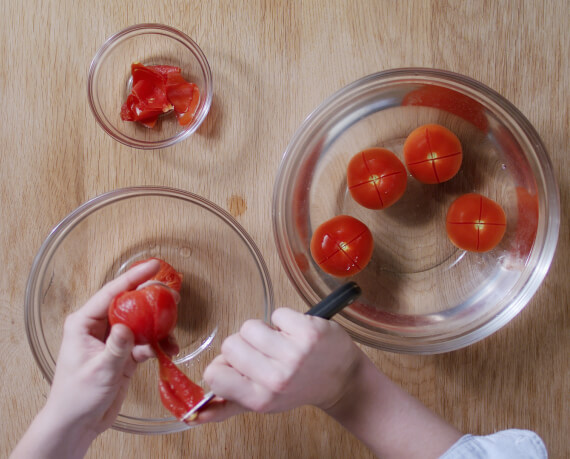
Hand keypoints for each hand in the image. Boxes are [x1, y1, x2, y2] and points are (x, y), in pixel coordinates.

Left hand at [11, 259, 177, 458]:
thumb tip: (127, 328)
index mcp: (84, 322)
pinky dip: (158, 345)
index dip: (134, 278)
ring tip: (172, 334)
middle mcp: (100, 326)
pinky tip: (166, 351)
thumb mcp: (98, 371)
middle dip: (153, 300)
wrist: (79, 423)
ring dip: (159, 328)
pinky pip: (146, 341)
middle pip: (130, 303)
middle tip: (173, 298)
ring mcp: (114, 339)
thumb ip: (115, 348)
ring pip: (142, 322)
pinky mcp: (126, 353)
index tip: (154, 266)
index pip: (112, 292)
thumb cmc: (77, 397)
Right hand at [194, 308, 363, 422]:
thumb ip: (226, 406)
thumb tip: (193, 414)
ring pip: (250, 326)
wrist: (341, 379)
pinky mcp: (309, 331)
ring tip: (281, 343)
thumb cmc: (298, 387)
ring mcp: (295, 354)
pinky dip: (285, 319)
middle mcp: (277, 379)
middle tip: (266, 354)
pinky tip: (296, 333)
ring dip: (264, 330)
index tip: (242, 365)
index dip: (225, 364)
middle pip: (231, 344)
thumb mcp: (263, 402)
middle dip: (246, 344)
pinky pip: (277, 313)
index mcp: (261, 399)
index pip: (214, 374)